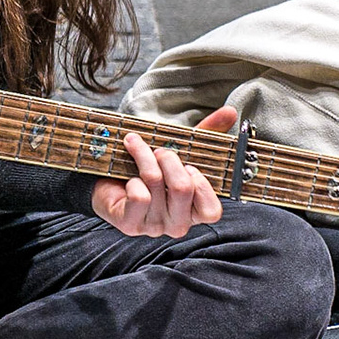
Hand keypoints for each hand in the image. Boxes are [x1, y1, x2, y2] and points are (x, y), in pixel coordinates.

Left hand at [92, 105, 237, 238]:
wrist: (108, 180)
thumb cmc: (150, 167)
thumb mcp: (180, 149)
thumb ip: (207, 133)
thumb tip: (230, 112)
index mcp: (194, 210)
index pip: (211, 211)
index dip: (202, 185)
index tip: (189, 165)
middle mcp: (177, 223)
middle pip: (182, 188)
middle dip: (168, 159)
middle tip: (159, 150)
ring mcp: (153, 226)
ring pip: (155, 183)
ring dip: (144, 157)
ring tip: (135, 146)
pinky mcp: (130, 224)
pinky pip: (138, 195)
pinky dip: (132, 178)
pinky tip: (128, 178)